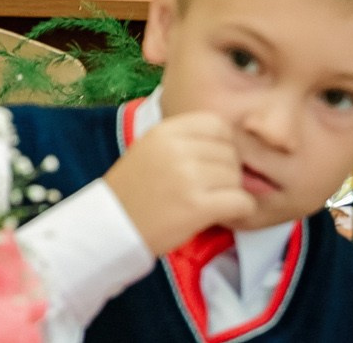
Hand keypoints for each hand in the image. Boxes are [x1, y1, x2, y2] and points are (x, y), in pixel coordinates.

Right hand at [104, 112, 257, 254]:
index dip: (224, 144)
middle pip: (230, 153)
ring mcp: (188, 177)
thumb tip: (230, 143)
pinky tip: (227, 215)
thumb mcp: (151, 148)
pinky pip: (241, 201)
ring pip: (237, 178)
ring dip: (232, 192)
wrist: (111, 227)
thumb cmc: (133, 190)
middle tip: (214, 189)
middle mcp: (177, 149)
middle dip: (228, 172)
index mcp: (166, 131)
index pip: (218, 125)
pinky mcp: (197, 206)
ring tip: (214, 203)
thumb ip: (184, 140)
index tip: (214, 162)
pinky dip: (241, 210)